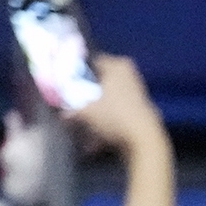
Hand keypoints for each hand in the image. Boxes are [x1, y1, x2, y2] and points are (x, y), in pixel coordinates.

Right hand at [67, 54, 176, 205]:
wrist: (144, 142)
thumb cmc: (114, 117)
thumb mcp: (85, 112)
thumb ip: (70, 111)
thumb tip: (61, 114)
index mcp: (118, 66)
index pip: (90, 62)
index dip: (76, 73)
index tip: (64, 85)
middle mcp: (129, 76)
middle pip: (98, 84)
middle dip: (84, 98)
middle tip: (70, 107)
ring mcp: (137, 95)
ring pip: (107, 103)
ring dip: (94, 117)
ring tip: (81, 131)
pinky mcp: (140, 113)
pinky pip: (116, 117)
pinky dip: (106, 127)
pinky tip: (94, 144)